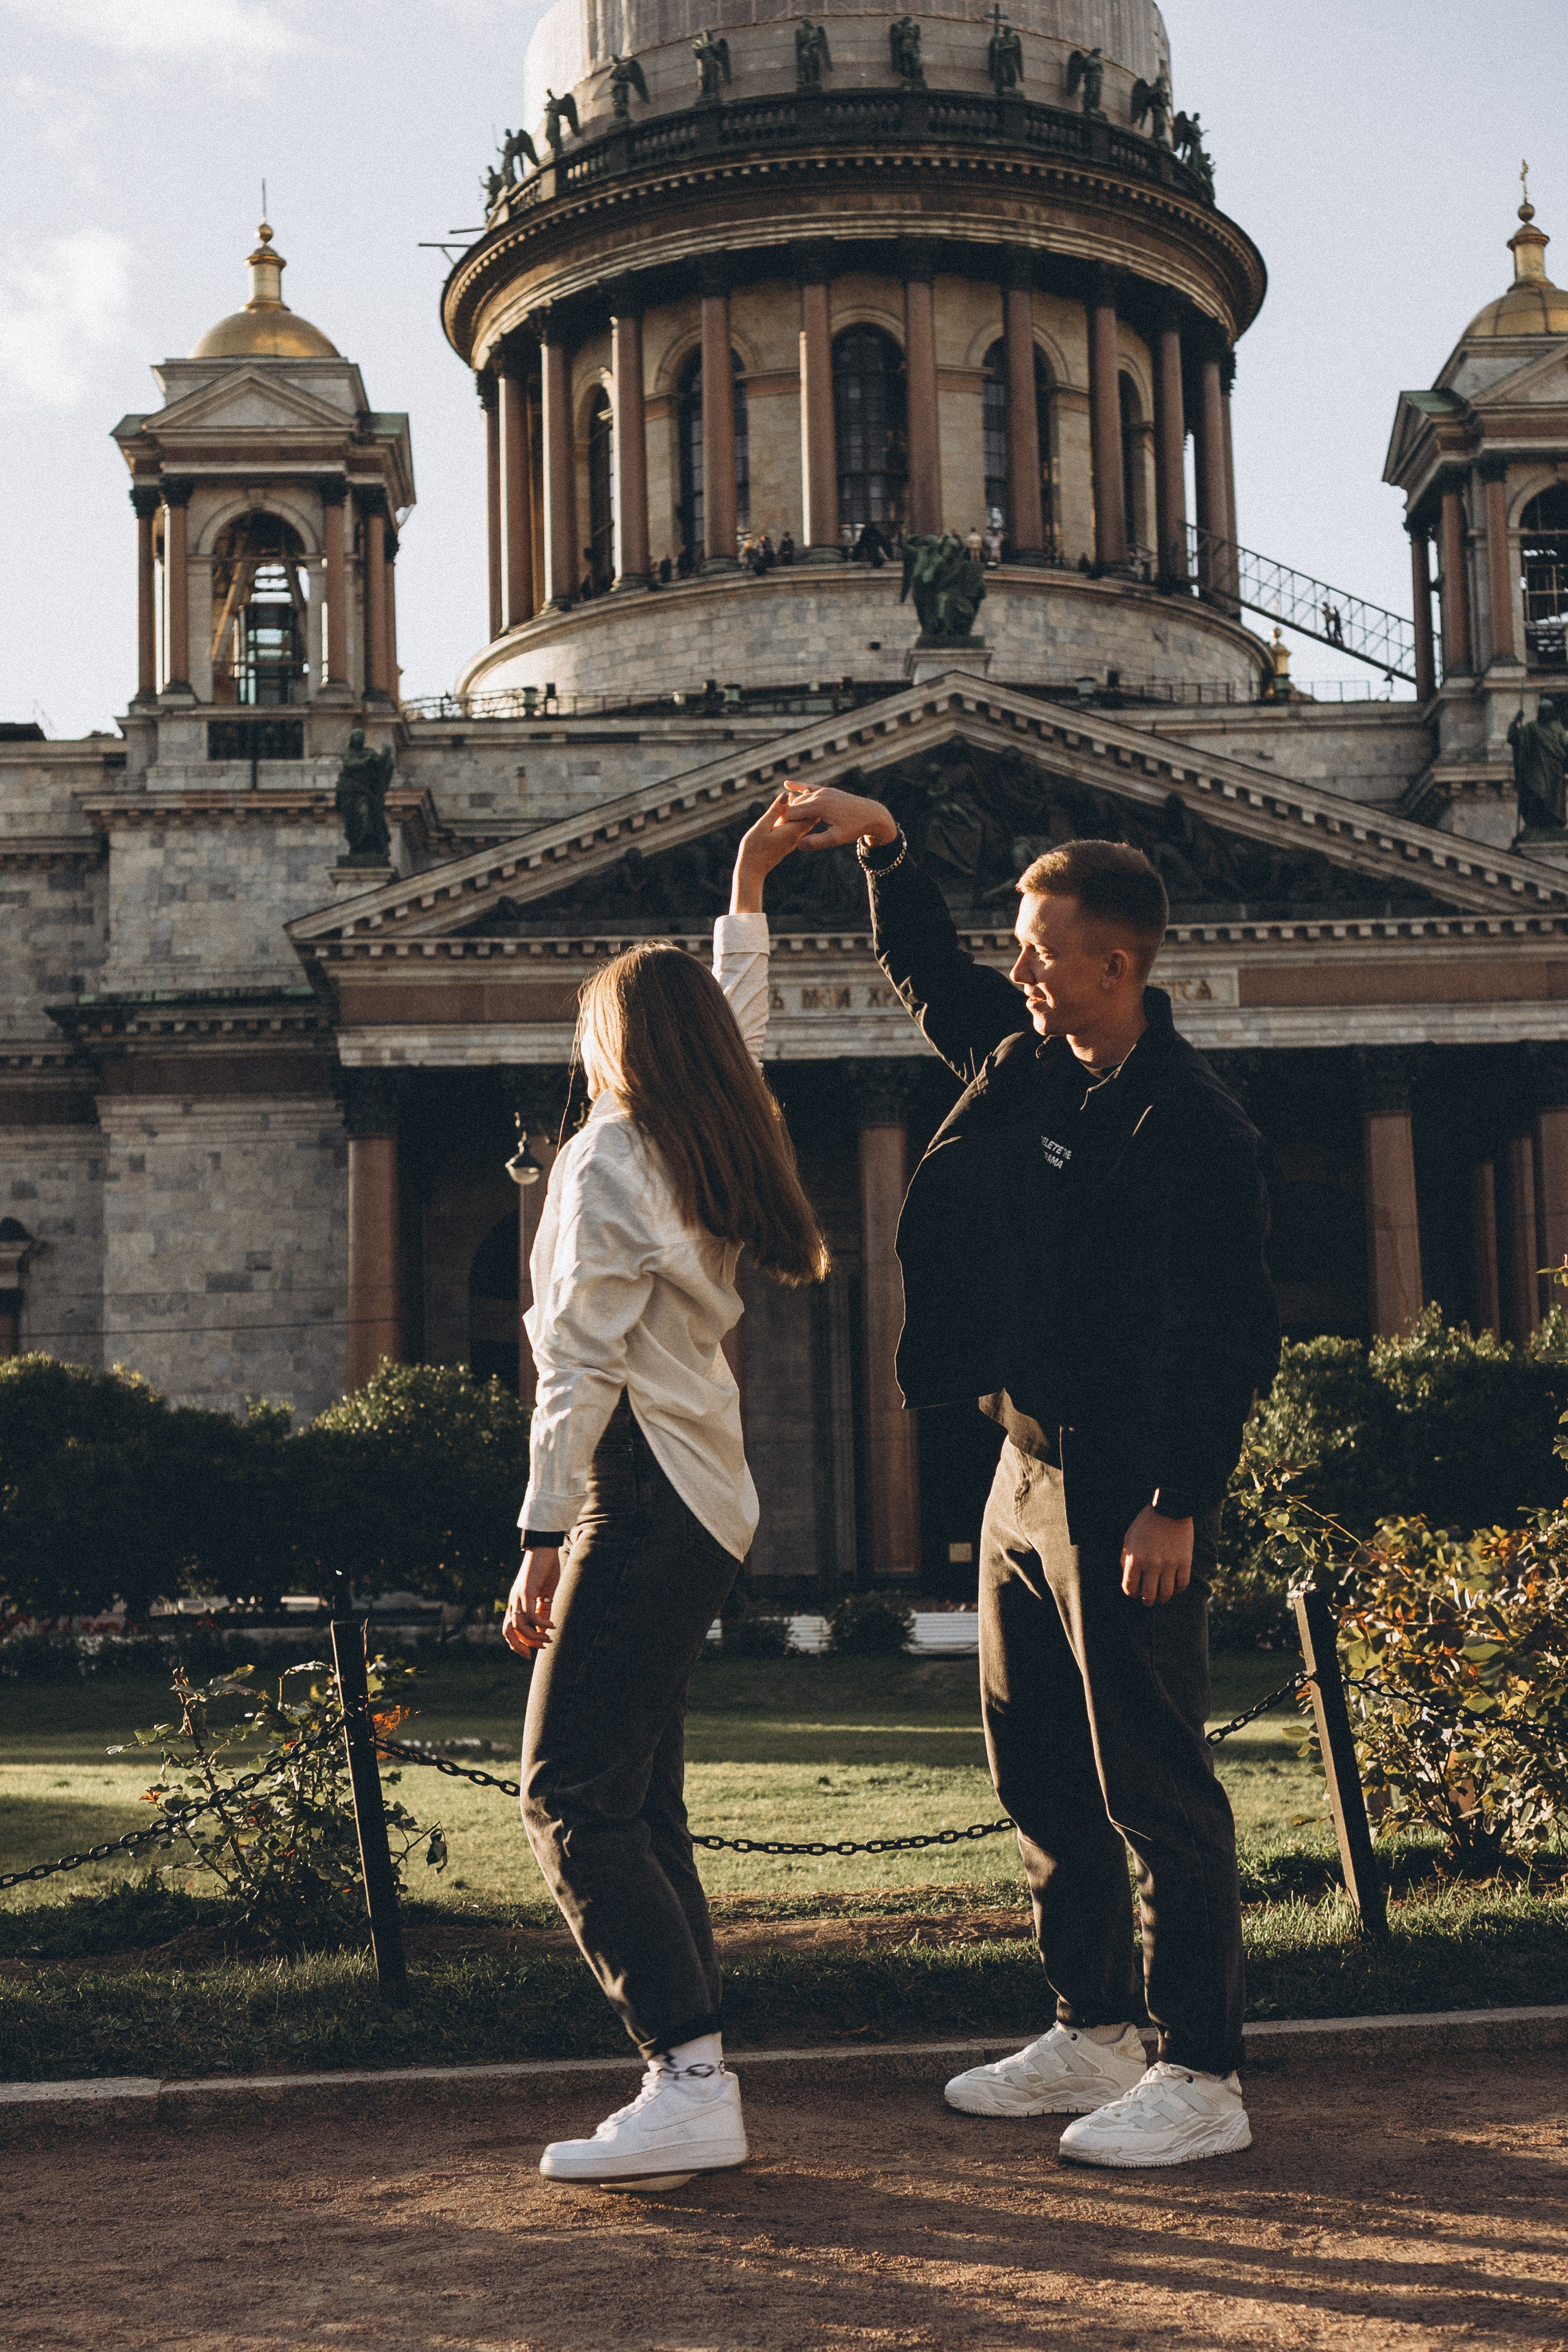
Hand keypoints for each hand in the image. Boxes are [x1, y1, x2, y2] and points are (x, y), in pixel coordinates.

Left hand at [502, 1548, 560, 1654]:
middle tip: (535, 1653)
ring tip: (549, 1639)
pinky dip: (541, 1623)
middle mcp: (513, 1602)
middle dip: (520, 1645)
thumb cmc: (546, 1570)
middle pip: (508, 1631)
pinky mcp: (525, 1591)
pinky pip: (530, 1613)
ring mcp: (517, 1597)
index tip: (530, 1654)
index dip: (517, 1643)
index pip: (509, 1629)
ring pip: (519, 1625)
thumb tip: (544, 1630)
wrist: (544, 1549)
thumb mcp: (546, 1595)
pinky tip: (552, 1626)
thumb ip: (544, 1611)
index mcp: (516, 1604)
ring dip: (534, 1636)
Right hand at [730, 791, 824, 912]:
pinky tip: (789, 811)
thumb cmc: (753, 849)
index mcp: (791, 831)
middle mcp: (794, 837)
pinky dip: (793, 817)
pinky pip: (794, 828)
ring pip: (801, 823)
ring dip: (801, 810)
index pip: (806, 814)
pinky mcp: (786, 844)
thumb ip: (775, 812)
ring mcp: (791, 841)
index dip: (808, 801)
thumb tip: (785, 796)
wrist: (752, 871)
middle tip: (808, 789)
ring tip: (799, 796)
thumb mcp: (762, 827)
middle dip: (808, 804)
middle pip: (807, 818)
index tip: (808, 789)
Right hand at [780, 784, 898, 853]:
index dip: (783, 822)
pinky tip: (787, 784)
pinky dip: (798, 786)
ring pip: (801, 798)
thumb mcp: (836, 838)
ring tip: (781, 817)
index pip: (792, 813)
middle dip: (786, 816)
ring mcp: (824, 790)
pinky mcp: (827, 790)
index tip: (776, 832)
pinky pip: (809, 787)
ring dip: (792, 807)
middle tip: (776, 828)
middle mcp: (819, 795)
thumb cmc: (854, 828)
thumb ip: (816, 842)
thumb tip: (797, 844)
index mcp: (819, 805)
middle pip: (795, 805)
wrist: (872, 815)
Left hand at [1120, 1505, 1192, 1606]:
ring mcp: (1170, 1564)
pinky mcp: (1185, 1562)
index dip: (1132, 1593)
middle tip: (1148, 1599)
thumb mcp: (1129, 1538)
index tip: (1135, 1591)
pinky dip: (1178, 1589)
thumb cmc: (1146, 1523)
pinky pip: (1182, 1584)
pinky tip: (1174, 1586)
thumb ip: (1126, 1558)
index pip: (1130, 1588)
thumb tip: (1127, 1576)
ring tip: (1161, 1596)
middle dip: (1147, 1601)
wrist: (1170, 1508)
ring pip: (1166, 1594)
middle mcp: (1152, 1564)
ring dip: (1162, 1599)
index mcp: (1135, 1559)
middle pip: (1149, 1596)